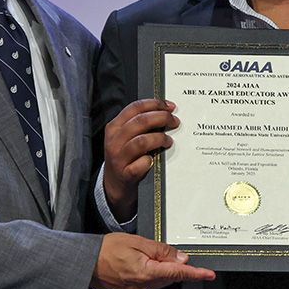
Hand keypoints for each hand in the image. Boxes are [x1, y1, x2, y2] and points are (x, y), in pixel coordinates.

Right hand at [91, 233, 214, 288]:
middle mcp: (142, 286)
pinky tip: (140, 263)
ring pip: (160, 280)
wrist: (84, 263)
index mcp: (146, 273)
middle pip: (169, 276)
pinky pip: (149, 283)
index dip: (196, 274)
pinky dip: (151, 273)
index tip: (209, 275)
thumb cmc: (106, 249)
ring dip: (161, 269)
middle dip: (172, 265)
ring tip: (144, 254)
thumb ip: (161, 251)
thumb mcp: (137, 242)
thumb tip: (180, 259)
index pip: (178, 274)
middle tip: (161, 251)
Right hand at [103, 99, 177, 220]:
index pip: (134, 108)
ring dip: (160, 138)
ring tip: (169, 141)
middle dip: (162, 118)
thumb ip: (139, 125)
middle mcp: (114, 141)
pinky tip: (154, 159)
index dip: (155, 104)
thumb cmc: (124, 157)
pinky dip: (150, 160)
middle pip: (140, 121)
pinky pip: (141, 163)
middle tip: (175, 121)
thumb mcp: (125, 137)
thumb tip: (165, 112)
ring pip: (142, 141)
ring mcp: (118, 158)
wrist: (114, 185)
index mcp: (114, 127)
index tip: (170, 106)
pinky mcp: (125, 174)